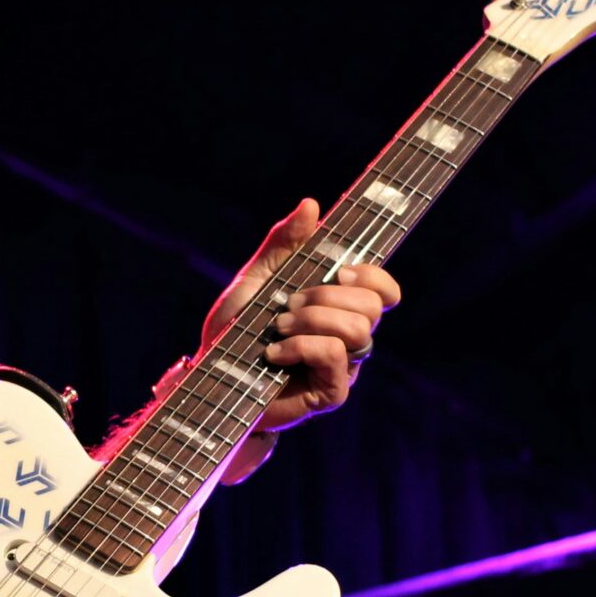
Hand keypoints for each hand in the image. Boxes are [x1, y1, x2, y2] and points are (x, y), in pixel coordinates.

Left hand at [203, 198, 401, 432]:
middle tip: (288, 304)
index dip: (374, 275)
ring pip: (359, 329)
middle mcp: (348, 337)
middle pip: (373, 305)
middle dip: (326, 295)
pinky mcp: (331, 393)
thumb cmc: (236, 328)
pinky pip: (335, 354)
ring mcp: (343, 367)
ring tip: (278, 326)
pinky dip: (301, 345)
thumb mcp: (257, 277)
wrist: (210, 374)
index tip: (341, 269)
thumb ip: (284, 243)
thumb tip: (311, 204)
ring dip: (312, 319)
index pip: (385, 289)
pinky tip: (274, 353)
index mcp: (339, 307)